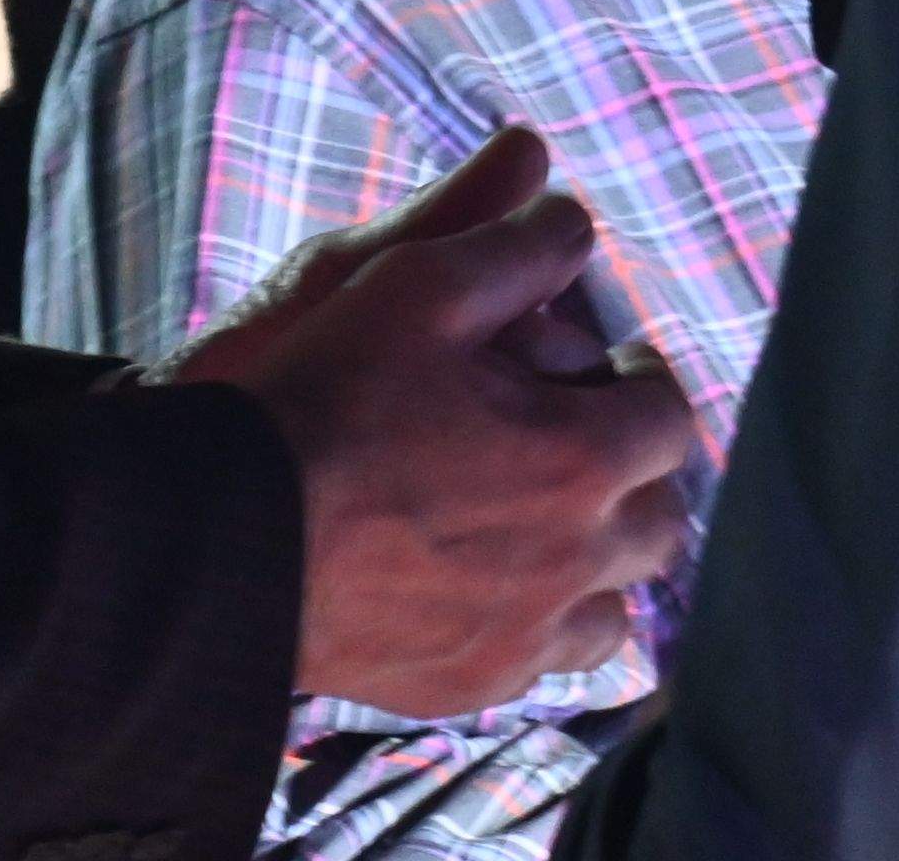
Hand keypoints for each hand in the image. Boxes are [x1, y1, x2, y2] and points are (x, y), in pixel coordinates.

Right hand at [167, 124, 698, 716]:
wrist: (229, 540)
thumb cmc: (325, 399)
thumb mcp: (415, 284)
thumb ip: (513, 244)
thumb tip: (572, 215)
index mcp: (580, 458)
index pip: (670, 418)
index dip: (643, 381)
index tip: (608, 369)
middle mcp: (576, 560)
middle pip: (661, 520)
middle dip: (632, 472)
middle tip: (578, 438)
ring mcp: (527, 635)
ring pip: (617, 608)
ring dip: (599, 559)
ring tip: (543, 521)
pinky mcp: (473, 683)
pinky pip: (550, 665)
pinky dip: (544, 624)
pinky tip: (493, 586)